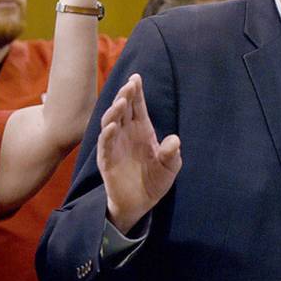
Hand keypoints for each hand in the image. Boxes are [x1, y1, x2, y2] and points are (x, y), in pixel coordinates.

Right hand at [98, 74, 181, 233]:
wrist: (140, 204)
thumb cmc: (155, 180)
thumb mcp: (170, 167)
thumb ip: (171, 153)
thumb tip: (174, 141)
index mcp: (142, 129)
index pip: (138, 105)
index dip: (136, 91)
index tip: (136, 77)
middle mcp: (126, 133)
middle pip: (123, 109)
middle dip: (126, 95)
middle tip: (130, 85)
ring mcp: (115, 145)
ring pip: (111, 122)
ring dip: (115, 111)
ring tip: (122, 102)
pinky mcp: (107, 160)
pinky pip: (105, 144)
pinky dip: (107, 135)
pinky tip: (112, 127)